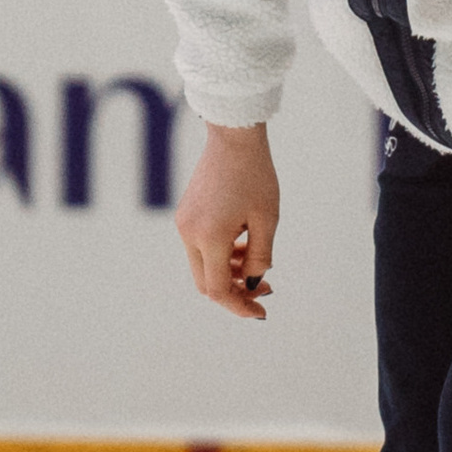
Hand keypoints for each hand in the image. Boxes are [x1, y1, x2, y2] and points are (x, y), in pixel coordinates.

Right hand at [178, 121, 280, 321]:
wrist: (233, 138)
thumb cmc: (255, 175)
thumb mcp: (267, 220)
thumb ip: (260, 257)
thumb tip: (255, 284)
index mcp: (210, 237)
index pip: (218, 290)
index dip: (239, 306)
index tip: (261, 313)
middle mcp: (190, 233)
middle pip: (206, 283)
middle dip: (235, 292)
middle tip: (265, 290)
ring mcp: (184, 224)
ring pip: (203, 266)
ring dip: (230, 272)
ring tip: (258, 261)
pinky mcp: (185, 215)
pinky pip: (200, 248)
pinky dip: (221, 255)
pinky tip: (243, 244)